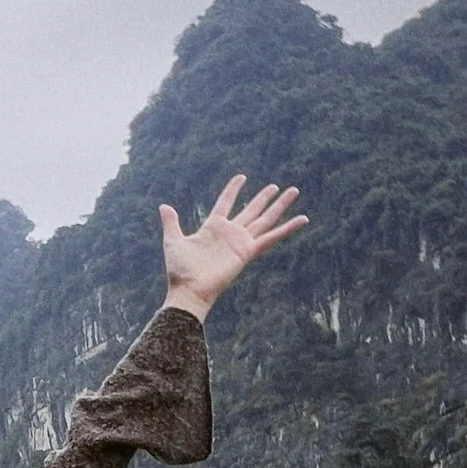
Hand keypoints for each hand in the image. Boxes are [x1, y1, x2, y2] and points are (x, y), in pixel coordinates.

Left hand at [160, 175, 306, 320]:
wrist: (189, 290)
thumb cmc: (179, 270)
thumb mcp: (173, 241)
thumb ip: (171, 223)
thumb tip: (163, 206)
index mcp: (213, 228)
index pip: (225, 203)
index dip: (233, 190)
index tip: (242, 177)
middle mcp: (230, 233)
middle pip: (251, 210)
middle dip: (264, 198)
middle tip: (277, 186)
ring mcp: (241, 242)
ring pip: (265, 219)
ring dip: (280, 206)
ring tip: (294, 191)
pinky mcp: (248, 252)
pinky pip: (271, 238)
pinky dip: (288, 229)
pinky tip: (303, 219)